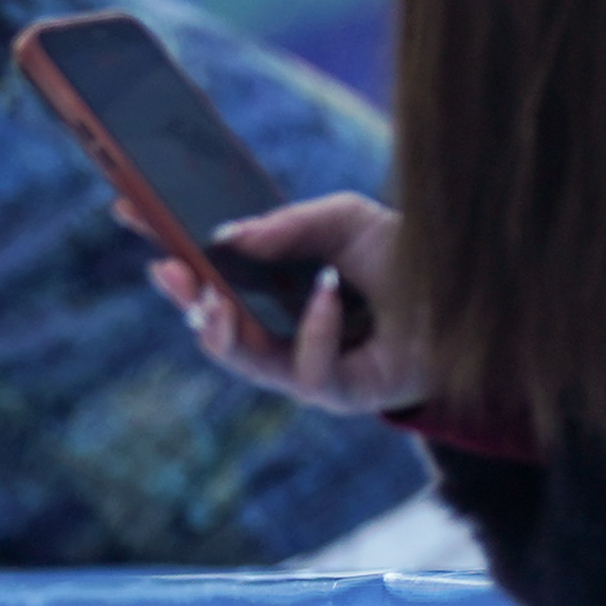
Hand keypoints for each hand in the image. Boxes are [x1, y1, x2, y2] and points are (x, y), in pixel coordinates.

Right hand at [138, 193, 427, 417]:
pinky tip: (328, 293)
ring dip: (222, 330)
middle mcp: (281, 333)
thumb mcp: (345, 220)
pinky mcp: (338, 394)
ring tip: (213, 300)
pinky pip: (305, 371)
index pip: (209, 272)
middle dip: (185, 300)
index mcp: (274, 290)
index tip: (129, 211)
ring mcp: (305, 368)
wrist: (475, 293)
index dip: (169, 245)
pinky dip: (314, 329)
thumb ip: (288, 226)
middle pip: (213, 325)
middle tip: (167, 271)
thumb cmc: (409, 259)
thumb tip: (226, 236)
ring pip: (243, 360)